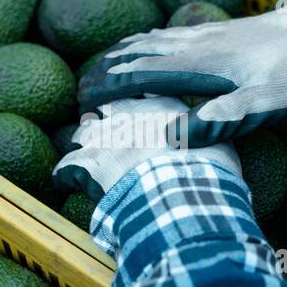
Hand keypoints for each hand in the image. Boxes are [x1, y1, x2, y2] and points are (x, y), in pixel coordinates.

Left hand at [54, 97, 239, 200]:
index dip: (136, 101)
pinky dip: (64, 175)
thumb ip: (209, 133)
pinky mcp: (86, 164)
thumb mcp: (221, 145)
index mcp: (162, 104)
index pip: (142, 90)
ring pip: (83, 132)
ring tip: (86, 154)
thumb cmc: (208, 172)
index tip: (135, 107)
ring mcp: (104, 136)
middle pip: (107, 107)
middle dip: (104, 116)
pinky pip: (66, 168)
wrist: (183, 196)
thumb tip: (214, 136)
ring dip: (83, 143)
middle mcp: (129, 113)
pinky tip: (65, 182)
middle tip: (106, 129)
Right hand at [76, 0, 286, 144]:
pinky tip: (148, 44)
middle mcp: (198, 43)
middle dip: (106, 68)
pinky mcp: (220, 31)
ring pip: (153, 39)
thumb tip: (186, 132)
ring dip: (122, 52)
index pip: (141, 71)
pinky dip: (147, 41)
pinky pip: (171, 34)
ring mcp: (208, 34)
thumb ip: (229, 114)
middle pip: (139, 51)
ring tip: (100, 64)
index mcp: (202, 62)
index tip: (83, 99)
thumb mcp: (268, 101)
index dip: (109, 85)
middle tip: (79, 87)